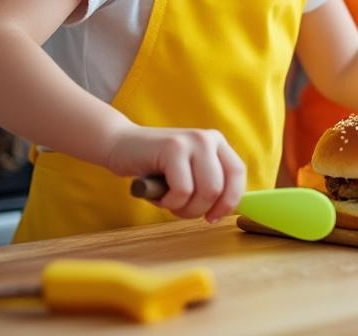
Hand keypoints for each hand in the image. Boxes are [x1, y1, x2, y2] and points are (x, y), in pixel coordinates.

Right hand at [105, 124, 245, 222]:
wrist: (119, 146)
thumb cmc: (155, 169)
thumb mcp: (189, 174)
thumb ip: (208, 185)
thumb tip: (229, 211)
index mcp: (218, 144)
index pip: (237, 174)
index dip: (228, 201)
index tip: (212, 218)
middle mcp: (209, 139)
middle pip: (220, 188)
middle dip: (200, 210)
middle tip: (180, 211)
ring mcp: (192, 141)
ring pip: (206, 191)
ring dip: (185, 208)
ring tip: (168, 202)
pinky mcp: (173, 147)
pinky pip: (183, 189)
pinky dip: (169, 202)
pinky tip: (157, 194)